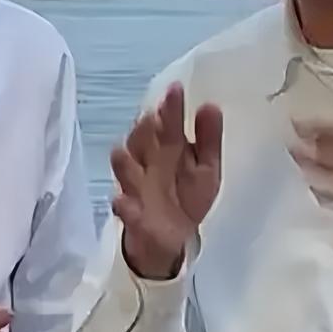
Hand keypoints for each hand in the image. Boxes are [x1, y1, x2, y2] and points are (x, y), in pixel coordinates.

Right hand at [111, 83, 222, 280]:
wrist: (171, 240)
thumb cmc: (188, 197)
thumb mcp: (206, 168)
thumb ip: (209, 139)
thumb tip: (211, 105)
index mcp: (169, 148)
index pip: (167, 122)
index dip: (170, 107)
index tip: (175, 91)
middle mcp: (149, 162)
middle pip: (140, 139)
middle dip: (145, 130)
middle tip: (153, 119)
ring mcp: (136, 186)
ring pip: (125, 168)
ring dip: (126, 162)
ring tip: (129, 154)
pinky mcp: (131, 214)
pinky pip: (122, 207)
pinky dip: (122, 204)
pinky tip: (123, 201)